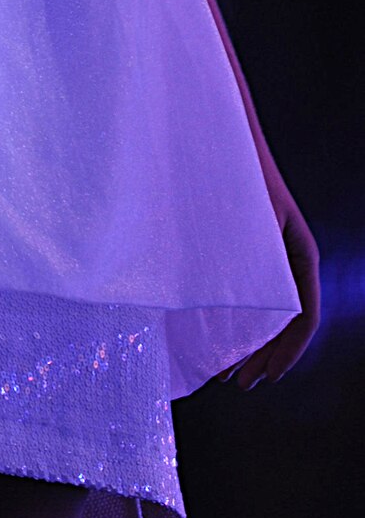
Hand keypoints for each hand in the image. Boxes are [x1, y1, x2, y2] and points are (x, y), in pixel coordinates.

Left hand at [226, 170, 319, 388]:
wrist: (213, 135)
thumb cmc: (232, 177)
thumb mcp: (245, 227)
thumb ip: (250, 269)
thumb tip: (249, 320)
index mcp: (300, 254)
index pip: (304, 317)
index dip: (286, 352)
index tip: (265, 376)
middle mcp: (288, 256)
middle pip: (286, 320)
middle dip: (264, 356)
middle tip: (239, 383)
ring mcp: (265, 252)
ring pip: (266, 309)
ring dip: (249, 343)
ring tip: (226, 372)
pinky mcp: (242, 246)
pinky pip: (247, 292)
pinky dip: (235, 318)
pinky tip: (213, 335)